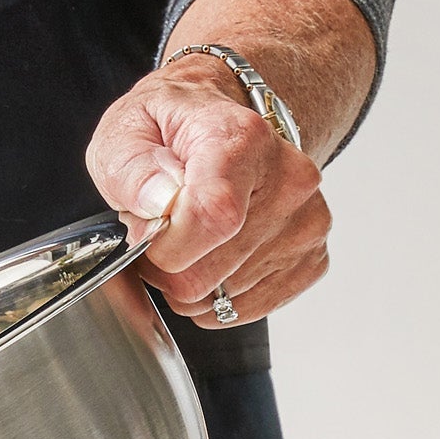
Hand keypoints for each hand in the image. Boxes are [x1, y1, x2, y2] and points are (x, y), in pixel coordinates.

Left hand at [85, 51, 331, 327]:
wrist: (224, 128)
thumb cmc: (173, 131)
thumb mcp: (128, 131)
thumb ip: (132, 169)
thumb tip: (158, 205)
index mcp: (243, 140)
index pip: (212, 218)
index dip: (165, 245)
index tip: (147, 229)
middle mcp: (289, 181)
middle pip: (207, 274)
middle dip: (166, 266)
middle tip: (162, 230)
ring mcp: (307, 223)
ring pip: (221, 299)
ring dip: (190, 279)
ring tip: (189, 237)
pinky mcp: (311, 258)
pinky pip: (244, 310)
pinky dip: (217, 295)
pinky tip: (213, 256)